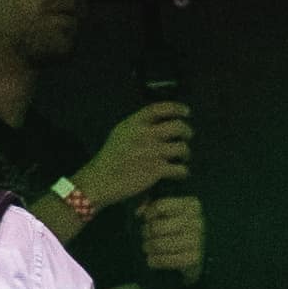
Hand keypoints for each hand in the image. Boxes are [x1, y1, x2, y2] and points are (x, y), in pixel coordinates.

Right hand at [76, 102, 191, 209]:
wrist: (100, 180)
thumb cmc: (110, 158)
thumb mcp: (120, 133)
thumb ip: (137, 125)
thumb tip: (158, 120)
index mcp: (134, 123)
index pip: (160, 108)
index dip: (177, 108)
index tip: (186, 112)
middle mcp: (145, 135)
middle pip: (177, 126)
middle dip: (187, 131)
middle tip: (187, 137)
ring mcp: (152, 152)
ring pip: (182, 148)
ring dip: (186, 153)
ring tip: (183, 158)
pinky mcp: (156, 170)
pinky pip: (180, 168)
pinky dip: (183, 171)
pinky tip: (180, 173)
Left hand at [139, 190, 206, 284]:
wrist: (192, 252)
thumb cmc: (174, 226)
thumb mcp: (165, 211)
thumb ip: (150, 206)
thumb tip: (139, 212)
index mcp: (191, 205)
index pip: (160, 206)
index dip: (148, 214)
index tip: (147, 219)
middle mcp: (197, 221)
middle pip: (157, 227)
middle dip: (146, 232)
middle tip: (145, 235)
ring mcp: (198, 240)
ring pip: (160, 244)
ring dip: (149, 247)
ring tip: (147, 247)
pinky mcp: (195, 258)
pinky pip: (168, 260)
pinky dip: (156, 260)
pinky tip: (151, 259)